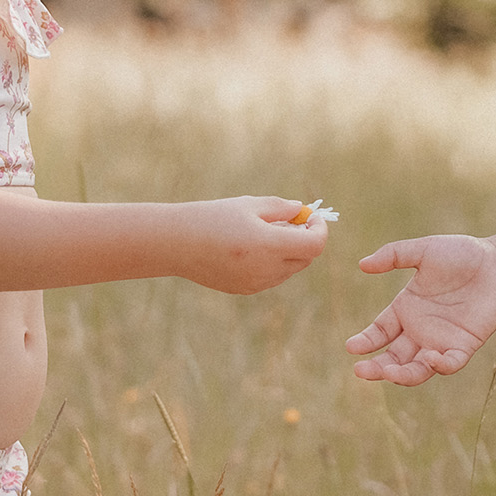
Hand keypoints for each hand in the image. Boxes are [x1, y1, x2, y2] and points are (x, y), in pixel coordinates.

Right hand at [178, 198, 330, 294]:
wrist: (175, 243)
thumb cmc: (211, 217)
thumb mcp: (248, 205)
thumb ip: (281, 208)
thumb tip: (302, 211)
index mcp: (268, 245)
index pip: (314, 245)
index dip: (319, 229)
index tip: (311, 216)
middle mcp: (266, 269)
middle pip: (305, 259)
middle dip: (305, 239)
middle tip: (292, 221)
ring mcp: (256, 283)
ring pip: (290, 269)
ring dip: (289, 251)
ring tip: (267, 231)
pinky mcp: (245, 290)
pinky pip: (272, 277)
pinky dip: (273, 262)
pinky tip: (253, 247)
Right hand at [345, 234, 495, 383]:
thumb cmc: (463, 254)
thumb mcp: (424, 250)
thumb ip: (393, 255)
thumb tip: (362, 264)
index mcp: (406, 309)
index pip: (379, 332)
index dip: (365, 341)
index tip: (351, 347)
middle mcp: (420, 330)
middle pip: (393, 357)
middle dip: (376, 367)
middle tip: (361, 371)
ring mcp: (441, 341)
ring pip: (416, 368)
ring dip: (401, 375)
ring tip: (388, 373)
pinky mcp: (464, 346)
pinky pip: (449, 364)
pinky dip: (440, 366)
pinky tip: (431, 358)